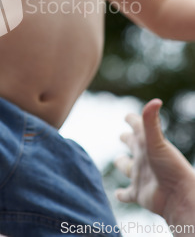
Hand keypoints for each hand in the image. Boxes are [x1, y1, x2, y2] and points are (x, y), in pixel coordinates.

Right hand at [115, 99, 194, 221]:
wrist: (179, 197)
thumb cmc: (170, 167)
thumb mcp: (157, 141)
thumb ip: (151, 121)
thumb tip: (155, 100)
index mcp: (146, 143)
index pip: (138, 126)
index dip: (132, 119)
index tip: (127, 116)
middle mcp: (143, 157)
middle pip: (132, 145)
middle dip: (127, 139)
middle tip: (123, 136)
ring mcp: (140, 175)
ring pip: (127, 168)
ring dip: (122, 164)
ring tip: (118, 161)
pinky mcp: (137, 193)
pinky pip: (127, 194)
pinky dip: (121, 195)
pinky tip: (118, 195)